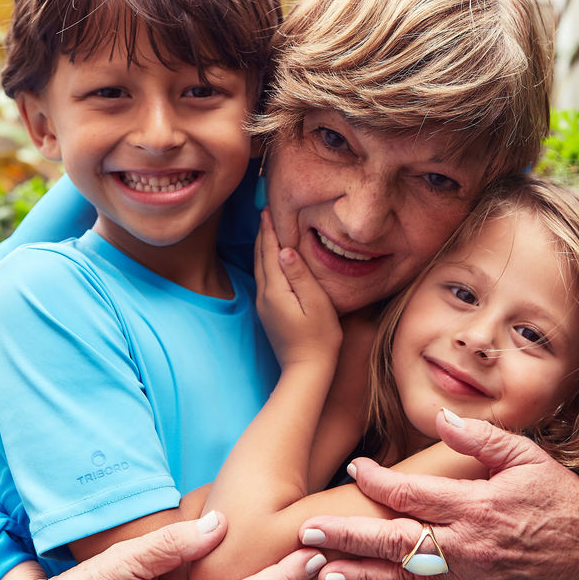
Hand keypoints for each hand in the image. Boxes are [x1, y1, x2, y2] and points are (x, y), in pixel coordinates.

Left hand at [254, 210, 340, 368]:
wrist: (306, 370)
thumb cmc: (319, 338)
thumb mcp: (316, 304)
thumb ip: (300, 275)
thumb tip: (285, 250)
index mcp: (276, 290)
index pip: (269, 252)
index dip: (269, 229)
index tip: (268, 209)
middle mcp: (264, 295)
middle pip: (260, 257)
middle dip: (262, 233)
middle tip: (265, 211)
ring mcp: (264, 305)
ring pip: (259, 267)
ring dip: (261, 246)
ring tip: (266, 229)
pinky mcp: (268, 312)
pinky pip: (263, 278)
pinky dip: (264, 261)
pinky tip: (270, 258)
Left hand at [298, 412, 578, 579]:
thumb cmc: (559, 499)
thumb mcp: (528, 457)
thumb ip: (482, 438)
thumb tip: (442, 416)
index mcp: (478, 508)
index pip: (415, 496)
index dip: (379, 482)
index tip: (355, 466)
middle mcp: (465, 546)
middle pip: (396, 543)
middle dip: (349, 537)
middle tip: (307, 532)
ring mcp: (463, 573)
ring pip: (400, 576)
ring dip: (358, 574)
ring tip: (317, 573)